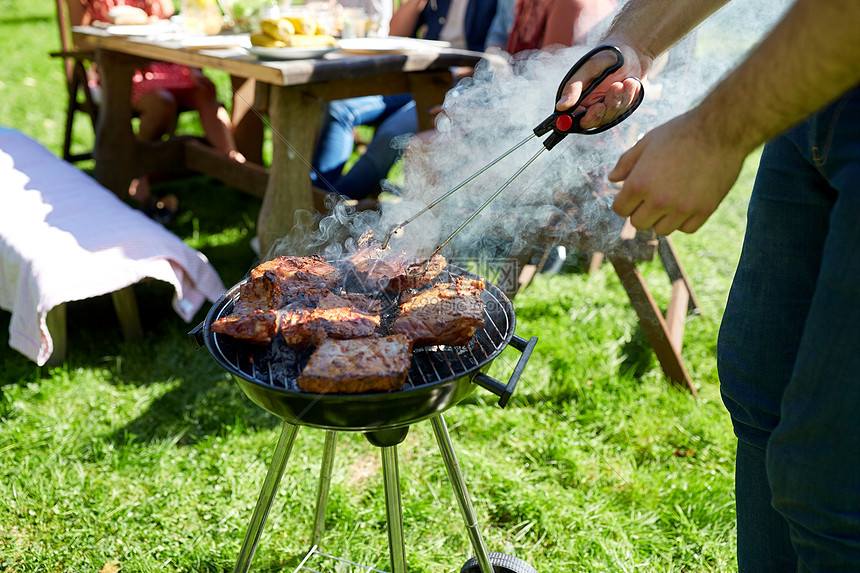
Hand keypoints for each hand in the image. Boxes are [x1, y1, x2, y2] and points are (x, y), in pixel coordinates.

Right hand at [556, 43, 644, 130]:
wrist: (632, 51)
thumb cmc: (606, 55)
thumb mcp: (589, 68)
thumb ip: (574, 88)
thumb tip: (560, 106)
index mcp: (577, 99)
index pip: (574, 119)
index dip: (584, 117)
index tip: (597, 107)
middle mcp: (589, 107)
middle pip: (594, 121)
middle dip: (606, 108)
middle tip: (614, 89)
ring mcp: (605, 109)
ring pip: (611, 116)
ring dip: (620, 98)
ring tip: (626, 81)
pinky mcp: (620, 109)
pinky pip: (624, 110)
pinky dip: (629, 96)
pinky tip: (631, 82)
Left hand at [608, 110, 747, 234]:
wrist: (721, 130)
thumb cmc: (681, 132)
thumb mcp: (647, 142)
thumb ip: (626, 162)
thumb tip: (612, 179)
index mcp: (639, 183)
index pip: (620, 209)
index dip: (624, 201)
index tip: (633, 194)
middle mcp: (659, 200)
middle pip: (638, 223)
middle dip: (641, 211)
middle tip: (652, 196)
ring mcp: (682, 208)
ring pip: (661, 230)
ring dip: (662, 218)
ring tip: (671, 199)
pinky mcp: (705, 210)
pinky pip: (686, 228)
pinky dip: (684, 220)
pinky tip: (687, 202)